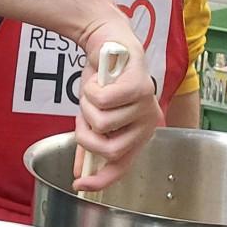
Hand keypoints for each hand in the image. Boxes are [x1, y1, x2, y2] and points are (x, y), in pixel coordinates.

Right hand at [72, 13, 162, 191]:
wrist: (106, 41)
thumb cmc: (103, 79)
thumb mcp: (93, 114)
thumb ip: (90, 142)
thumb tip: (79, 171)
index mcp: (139, 133)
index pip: (122, 166)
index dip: (101, 179)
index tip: (80, 185)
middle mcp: (147, 122)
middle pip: (109, 149)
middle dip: (86, 134)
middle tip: (83, 114)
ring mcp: (146, 105)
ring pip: (102, 123)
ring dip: (87, 105)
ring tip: (95, 90)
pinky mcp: (139, 86)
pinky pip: (103, 101)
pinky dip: (90, 90)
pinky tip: (97, 79)